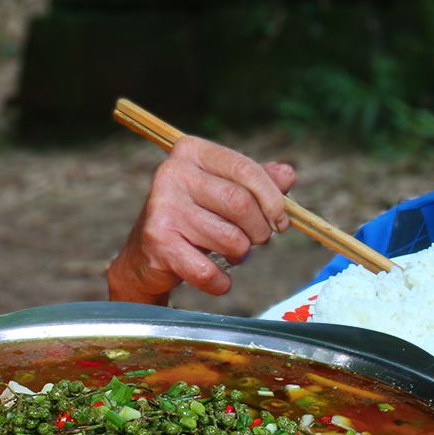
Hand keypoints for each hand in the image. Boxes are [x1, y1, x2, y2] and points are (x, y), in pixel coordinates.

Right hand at [107, 137, 295, 303]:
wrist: (145, 255)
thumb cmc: (194, 217)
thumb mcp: (224, 191)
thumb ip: (257, 182)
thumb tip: (288, 175)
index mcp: (191, 151)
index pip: (245, 170)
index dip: (273, 199)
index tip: (281, 221)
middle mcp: (173, 173)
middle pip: (240, 203)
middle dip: (259, 230)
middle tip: (256, 240)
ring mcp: (163, 207)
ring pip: (230, 239)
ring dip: (241, 255)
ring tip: (231, 253)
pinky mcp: (158, 242)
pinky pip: (209, 272)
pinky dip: (221, 283)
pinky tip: (217, 279)